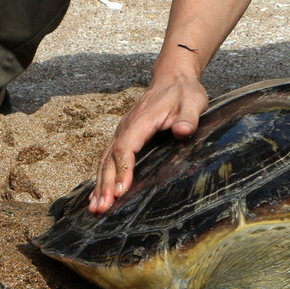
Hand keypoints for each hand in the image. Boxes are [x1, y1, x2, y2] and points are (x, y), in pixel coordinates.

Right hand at [89, 78, 208, 213]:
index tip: (121, 191)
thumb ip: (188, 118)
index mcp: (141, 120)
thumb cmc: (184, 93)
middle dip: (105, 184)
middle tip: (102, 209)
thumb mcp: (193, 102)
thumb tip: (182, 131)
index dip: (123, 169)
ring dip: (100, 184)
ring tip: (96, 209)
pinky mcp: (124, 137)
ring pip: (106, 160)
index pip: (126, 147)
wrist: (173, 79)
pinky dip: (102, 177)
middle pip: (110, 157)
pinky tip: (97, 195)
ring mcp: (123, 132)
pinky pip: (108, 159)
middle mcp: (126, 127)